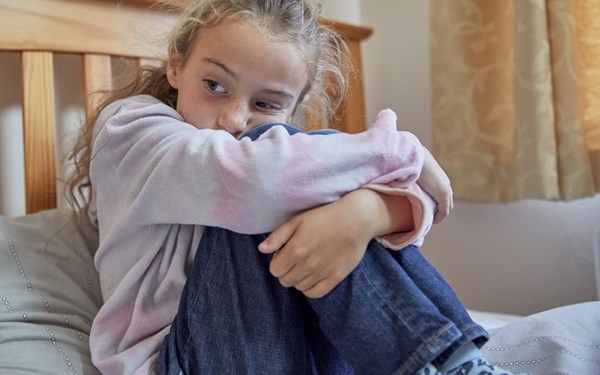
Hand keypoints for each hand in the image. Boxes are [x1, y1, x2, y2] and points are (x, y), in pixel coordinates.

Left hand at [258, 189, 399, 297]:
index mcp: (295, 250)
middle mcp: (307, 264)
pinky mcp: (336, 277)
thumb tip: (261, 249)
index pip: (274, 270)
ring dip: (299, 278)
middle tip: (296, 259)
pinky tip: (314, 276)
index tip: (285, 254)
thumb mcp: (298, 220)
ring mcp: (322, 272)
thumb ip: (278, 236)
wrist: (356, 219)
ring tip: (307, 264)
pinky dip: (310, 288)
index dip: (277, 262)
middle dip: (286, 271)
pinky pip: (315, 293)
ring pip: (299, 287)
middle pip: (285, 281)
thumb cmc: (325, 216)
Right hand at [418, 147, 452, 222]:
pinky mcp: (444, 194)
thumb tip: (403, 186)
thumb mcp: (414, 174)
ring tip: (428, 222)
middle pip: (447, 204)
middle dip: (439, 213)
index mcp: (440, 180)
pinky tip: (431, 221)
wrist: (415, 157)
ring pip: (447, 208)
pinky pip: (444, 211)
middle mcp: (446, 185)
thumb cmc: (411, 163)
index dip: (436, 206)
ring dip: (439, 216)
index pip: (442, 197)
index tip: (426, 212)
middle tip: (428, 219)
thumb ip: (415, 182)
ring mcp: (446, 190)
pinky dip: (439, 217)